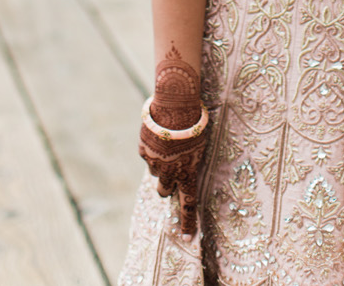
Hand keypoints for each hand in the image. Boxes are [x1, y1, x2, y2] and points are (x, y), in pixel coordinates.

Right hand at [139, 43, 207, 236]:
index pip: (188, 203)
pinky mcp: (143, 150)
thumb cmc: (196, 124)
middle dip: (167, 185)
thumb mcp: (200, 146)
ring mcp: (153, 162)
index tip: (187, 237)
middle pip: (164, 190)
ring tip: (169, 147)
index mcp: (188, 171)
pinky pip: (147, 155)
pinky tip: (160, 134)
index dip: (187, 221)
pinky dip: (152, 149)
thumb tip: (184, 172)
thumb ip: (191, 162)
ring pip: (155, 173)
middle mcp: (169, 171)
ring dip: (160, 165)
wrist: (177, 105)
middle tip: (172, 172)